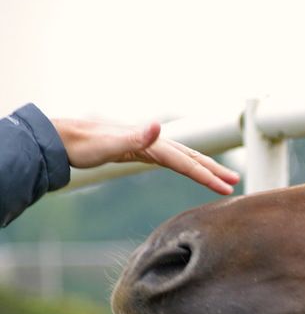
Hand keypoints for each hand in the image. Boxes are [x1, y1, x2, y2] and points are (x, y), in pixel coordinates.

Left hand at [53, 118, 239, 194]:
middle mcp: (152, 141)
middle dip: (213, 171)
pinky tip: (189, 169)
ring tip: (221, 179)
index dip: (206, 175)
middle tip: (235, 183)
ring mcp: (146, 145)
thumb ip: (134, 136)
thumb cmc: (81, 144)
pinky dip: (186, 164)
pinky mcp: (139, 150)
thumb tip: (159, 126)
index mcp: (150, 143)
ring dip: (203, 167)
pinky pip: (171, 159)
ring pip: (183, 157)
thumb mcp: (106, 144)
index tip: (227, 187)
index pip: (185, 161)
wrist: (60, 137)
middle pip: (190, 157)